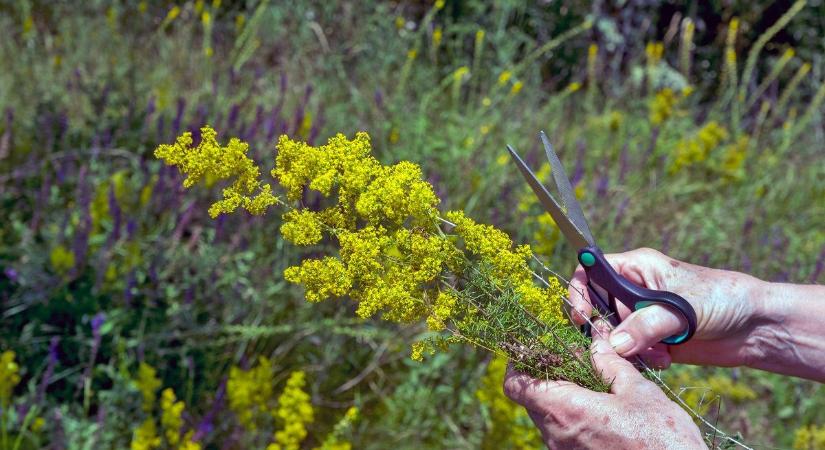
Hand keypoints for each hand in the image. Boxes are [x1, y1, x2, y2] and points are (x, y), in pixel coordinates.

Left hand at [504, 325, 707, 449]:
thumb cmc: (662, 438)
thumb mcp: (638, 392)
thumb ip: (610, 365)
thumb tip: (595, 344)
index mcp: (566, 410)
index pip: (516, 386)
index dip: (517, 365)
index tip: (532, 352)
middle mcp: (557, 435)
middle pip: (532, 400)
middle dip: (546, 378)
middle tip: (573, 363)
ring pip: (548, 419)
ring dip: (562, 399)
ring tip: (593, 386)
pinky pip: (563, 435)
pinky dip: (573, 418)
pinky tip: (601, 411)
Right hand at [568, 248, 767, 368]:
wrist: (755, 327)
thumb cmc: (721, 299)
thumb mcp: (681, 308)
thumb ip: (645, 325)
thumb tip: (614, 344)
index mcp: (635, 267)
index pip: (590, 272)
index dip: (579, 293)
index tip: (582, 317)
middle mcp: (632, 290)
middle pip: (595, 309)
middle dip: (605, 332)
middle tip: (621, 346)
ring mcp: (640, 316)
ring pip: (611, 336)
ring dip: (626, 349)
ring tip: (654, 355)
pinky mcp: (650, 340)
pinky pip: (629, 353)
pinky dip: (640, 360)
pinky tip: (664, 361)